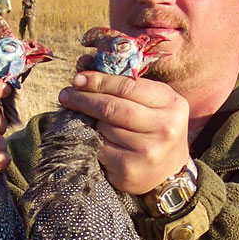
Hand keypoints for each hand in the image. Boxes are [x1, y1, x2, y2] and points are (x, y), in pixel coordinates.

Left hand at [58, 70, 189, 194]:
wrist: (169, 171)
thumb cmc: (156, 128)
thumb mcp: (153, 103)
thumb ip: (126, 85)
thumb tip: (84, 68)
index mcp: (172, 104)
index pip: (127, 86)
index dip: (99, 81)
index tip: (78, 78)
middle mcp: (164, 128)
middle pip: (112, 107)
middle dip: (85, 99)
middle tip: (66, 95)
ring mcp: (147, 151)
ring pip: (103, 128)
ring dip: (92, 123)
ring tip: (90, 122)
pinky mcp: (129, 170)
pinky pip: (100, 149)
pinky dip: (94, 142)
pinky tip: (96, 141)